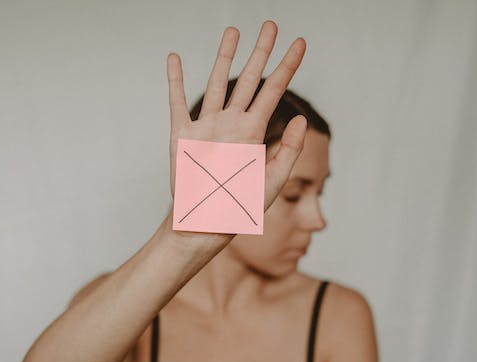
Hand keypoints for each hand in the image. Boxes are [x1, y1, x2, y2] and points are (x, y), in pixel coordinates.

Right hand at [165, 21, 306, 240]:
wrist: (205, 222)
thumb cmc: (239, 207)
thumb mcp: (271, 182)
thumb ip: (288, 150)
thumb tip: (301, 118)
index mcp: (254, 133)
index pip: (275, 91)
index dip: (288, 66)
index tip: (300, 43)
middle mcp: (232, 123)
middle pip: (248, 79)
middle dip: (260, 51)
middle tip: (270, 24)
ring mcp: (207, 126)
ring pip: (217, 82)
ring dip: (224, 56)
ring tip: (233, 32)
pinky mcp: (182, 135)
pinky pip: (178, 101)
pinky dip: (175, 80)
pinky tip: (175, 58)